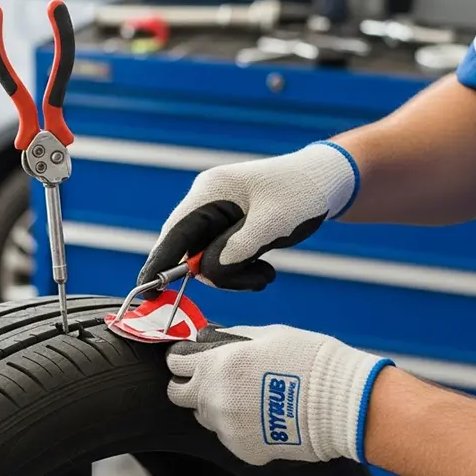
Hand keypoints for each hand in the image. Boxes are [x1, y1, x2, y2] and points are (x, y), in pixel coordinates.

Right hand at [137, 142, 357, 295]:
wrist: (326, 182)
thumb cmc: (302, 194)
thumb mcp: (272, 224)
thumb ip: (237, 249)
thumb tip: (205, 272)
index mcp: (210, 192)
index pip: (174, 234)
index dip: (158, 266)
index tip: (148, 294)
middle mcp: (207, 203)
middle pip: (189, 252)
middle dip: (217, 274)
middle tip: (254, 280)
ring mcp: (217, 216)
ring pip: (207, 261)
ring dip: (234, 276)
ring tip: (266, 273)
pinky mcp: (229, 229)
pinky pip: (221, 260)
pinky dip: (240, 271)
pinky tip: (265, 268)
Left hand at [166, 324, 391, 464]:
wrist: (341, 402)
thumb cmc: (310, 362)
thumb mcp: (267, 334)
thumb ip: (231, 338)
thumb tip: (210, 339)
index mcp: (217, 365)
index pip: (175, 365)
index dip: (182, 360)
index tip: (189, 360)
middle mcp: (215, 398)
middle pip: (180, 395)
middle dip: (190, 386)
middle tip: (213, 381)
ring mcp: (227, 428)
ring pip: (205, 417)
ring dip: (217, 407)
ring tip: (249, 398)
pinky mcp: (243, 449)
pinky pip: (229, 436)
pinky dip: (239, 427)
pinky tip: (263, 416)